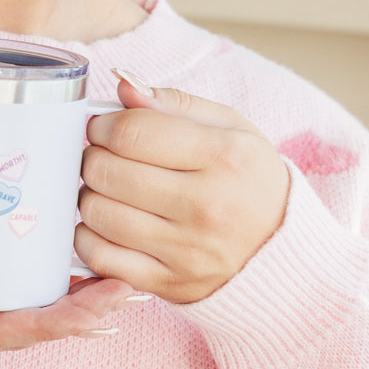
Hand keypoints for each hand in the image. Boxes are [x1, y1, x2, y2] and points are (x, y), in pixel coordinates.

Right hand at [0, 229, 142, 354]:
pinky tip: (60, 244)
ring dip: (68, 289)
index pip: (2, 330)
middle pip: (25, 320)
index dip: (56, 321)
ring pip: (17, 301)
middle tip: (136, 282)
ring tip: (120, 268)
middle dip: (82, 306)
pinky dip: (31, 265)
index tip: (104, 305)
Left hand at [77, 72, 290, 303]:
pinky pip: (99, 257)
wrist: (281, 250)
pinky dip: (88, 237)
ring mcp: (187, 250)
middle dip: (93, 156)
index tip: (105, 127)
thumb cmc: (248, 180)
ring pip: (96, 214)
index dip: (103, 125)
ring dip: (89, 195)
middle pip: (107, 171)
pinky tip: (105, 224)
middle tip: (104, 156)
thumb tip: (123, 86)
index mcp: (224, 157)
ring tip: (109, 189)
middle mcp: (206, 206)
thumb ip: (173, 104)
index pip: (131, 132)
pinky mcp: (168, 283)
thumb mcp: (230, 129)